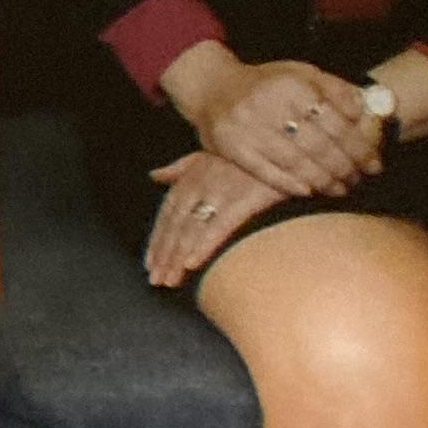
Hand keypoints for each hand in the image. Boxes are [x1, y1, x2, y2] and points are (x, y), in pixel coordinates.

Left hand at [144, 150, 286, 289]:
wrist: (277, 148)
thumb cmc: (241, 155)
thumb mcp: (206, 155)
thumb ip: (178, 168)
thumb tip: (154, 175)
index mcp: (190, 178)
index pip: (167, 214)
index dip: (157, 239)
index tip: (150, 262)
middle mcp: (199, 186)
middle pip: (175, 226)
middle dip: (164, 255)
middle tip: (157, 279)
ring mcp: (218, 193)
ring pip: (190, 230)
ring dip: (177, 258)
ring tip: (170, 280)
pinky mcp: (241, 202)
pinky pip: (217, 228)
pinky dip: (202, 246)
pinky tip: (192, 264)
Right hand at [168, 43, 386, 200]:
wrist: (211, 86)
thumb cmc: (266, 83)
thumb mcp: (300, 73)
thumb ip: (334, 88)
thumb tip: (364, 108)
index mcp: (290, 84)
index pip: (334, 121)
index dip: (358, 146)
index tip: (375, 163)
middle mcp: (268, 104)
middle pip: (317, 145)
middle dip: (345, 167)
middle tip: (361, 180)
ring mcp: (247, 128)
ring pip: (294, 162)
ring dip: (323, 181)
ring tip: (341, 190)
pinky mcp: (231, 148)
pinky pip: (266, 172)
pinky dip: (290, 185)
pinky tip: (309, 192)